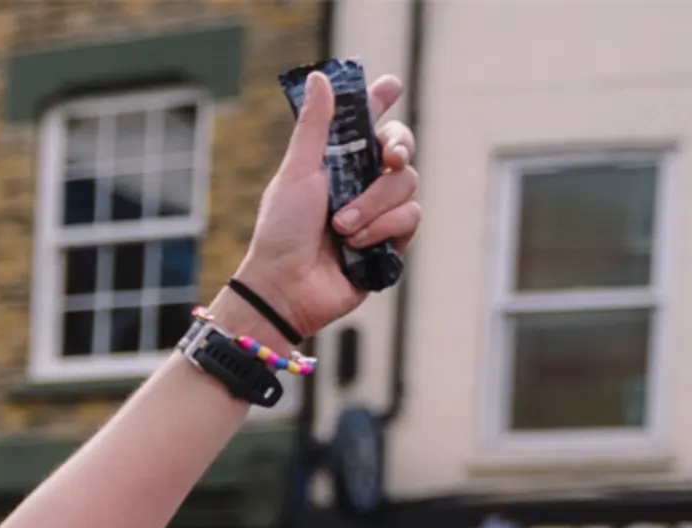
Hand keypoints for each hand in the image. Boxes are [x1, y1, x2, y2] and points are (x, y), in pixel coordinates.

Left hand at [231, 69, 417, 339]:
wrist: (286, 287)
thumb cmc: (281, 231)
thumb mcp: (296, 172)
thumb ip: (315, 127)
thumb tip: (320, 77)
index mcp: (337, 162)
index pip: (368, 122)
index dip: (382, 101)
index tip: (391, 86)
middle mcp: (362, 182)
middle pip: (402, 148)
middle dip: (397, 149)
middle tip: (388, 158)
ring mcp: (378, 211)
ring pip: (407, 185)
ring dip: (372, 205)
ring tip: (341, 227)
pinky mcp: (391, 241)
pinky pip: (410, 218)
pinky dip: (382, 229)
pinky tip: (355, 245)